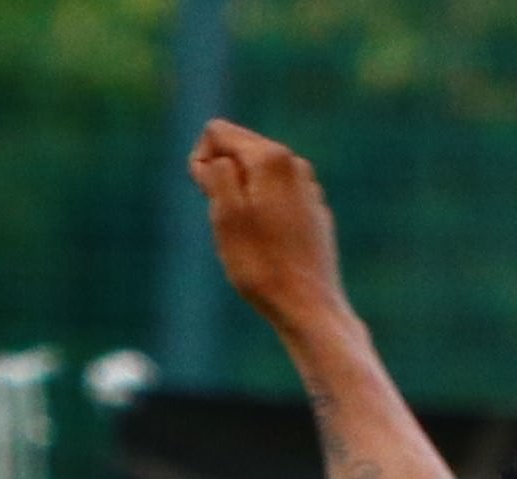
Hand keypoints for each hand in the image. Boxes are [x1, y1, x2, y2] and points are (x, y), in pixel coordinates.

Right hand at [191, 120, 348, 333]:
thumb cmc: (261, 264)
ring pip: (256, 177)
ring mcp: (309, 187)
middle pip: (238, 151)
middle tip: (231, 223)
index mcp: (271, 157)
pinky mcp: (314, 212)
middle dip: (224, 180)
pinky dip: (264, 215)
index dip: (202, 164)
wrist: (308, 307)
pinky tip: (271, 246)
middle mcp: (295, 163)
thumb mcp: (224, 214)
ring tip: (251, 238)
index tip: (210, 201)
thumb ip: (215, 171)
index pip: (216, 133)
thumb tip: (215, 158)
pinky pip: (275, 199)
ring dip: (243, 200)